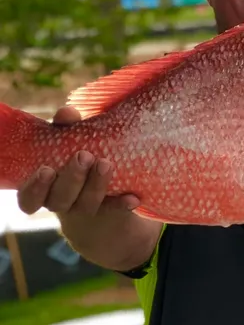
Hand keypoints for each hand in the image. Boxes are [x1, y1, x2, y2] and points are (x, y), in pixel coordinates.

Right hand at [15, 105, 139, 216]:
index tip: (46, 169)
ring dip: (96, 185)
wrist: (101, 187)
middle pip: (59, 199)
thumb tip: (67, 113)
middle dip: (72, 178)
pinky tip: (133, 198)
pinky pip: (113, 209)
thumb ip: (64, 128)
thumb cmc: (75, 156)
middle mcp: (58, 202)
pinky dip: (121, 203)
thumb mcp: (67, 141)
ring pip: (85, 205)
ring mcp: (83, 210)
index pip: (28, 198)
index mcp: (41, 188)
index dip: (35, 188)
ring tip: (106, 164)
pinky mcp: (107, 211)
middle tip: (84, 156)